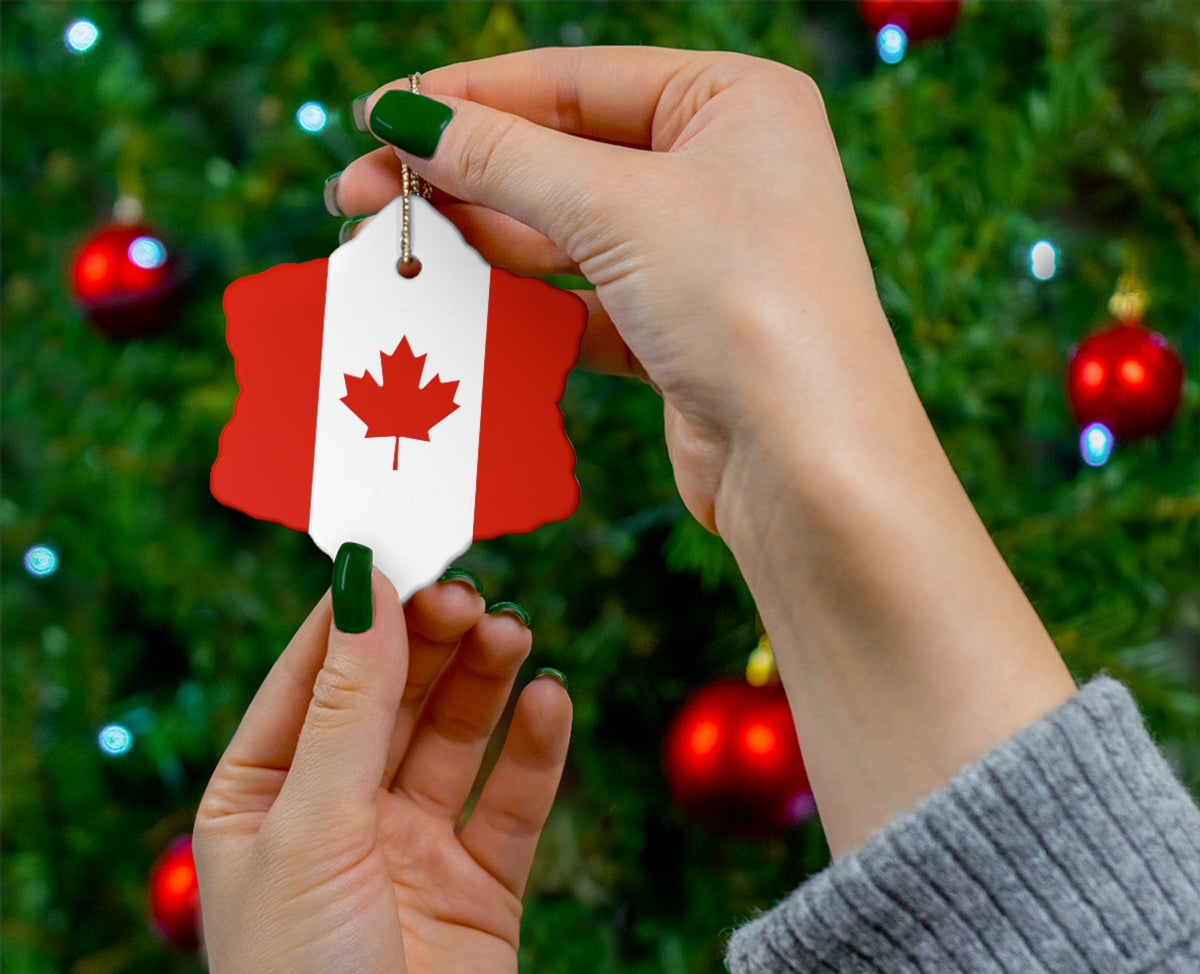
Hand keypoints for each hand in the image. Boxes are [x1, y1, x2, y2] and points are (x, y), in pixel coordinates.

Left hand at [193, 570, 569, 973]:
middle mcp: (339, 813)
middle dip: (431, 639)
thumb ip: (348, 706)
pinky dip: (535, 748)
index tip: (408, 542)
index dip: (361, 607)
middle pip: (393, 694)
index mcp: (265, 795)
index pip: (314, 672)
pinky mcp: (481, 886)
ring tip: (515, 632)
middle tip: (473, 592)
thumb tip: (366, 583)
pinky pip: (512, 798)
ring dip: (485, 680)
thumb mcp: (311, 830)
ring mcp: (413, 848)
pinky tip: (551, 700)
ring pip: (456, 735)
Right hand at [335, 47, 898, 536]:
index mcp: (733, 101)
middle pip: (563, 157)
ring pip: (568, 234)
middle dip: (463, 177)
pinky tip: (465, 307)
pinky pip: (584, 302)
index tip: (377, 118)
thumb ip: (505, 159)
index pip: (573, 81)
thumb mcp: (617, 208)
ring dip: (485, 243)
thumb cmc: (745, 306)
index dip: (467, 98)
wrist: (808, 465)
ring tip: (400, 251)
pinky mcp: (680, 333)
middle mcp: (724, 170)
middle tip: (361, 196)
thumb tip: (406, 119)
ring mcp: (702, 256)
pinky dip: (527, 306)